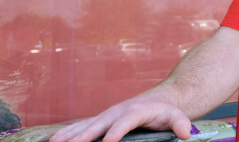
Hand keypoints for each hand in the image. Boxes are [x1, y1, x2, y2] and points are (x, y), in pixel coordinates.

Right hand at [49, 94, 191, 141]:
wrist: (157, 101)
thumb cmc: (166, 112)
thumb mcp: (176, 116)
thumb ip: (180, 123)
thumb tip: (186, 134)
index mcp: (135, 112)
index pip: (125, 122)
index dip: (116, 132)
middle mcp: (116, 112)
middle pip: (98, 124)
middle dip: (83, 136)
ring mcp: (105, 116)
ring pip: (84, 126)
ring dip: (69, 136)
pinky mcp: (99, 120)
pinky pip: (80, 127)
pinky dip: (66, 133)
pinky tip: (52, 140)